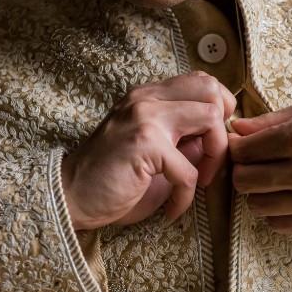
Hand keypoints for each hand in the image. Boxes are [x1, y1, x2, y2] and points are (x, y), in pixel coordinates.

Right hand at [62, 71, 235, 229]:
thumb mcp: (155, 151)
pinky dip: (186, 197)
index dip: (219, 113)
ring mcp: (145, 117)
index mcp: (149, 96)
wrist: (68, 196)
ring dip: (214, 158)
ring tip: (197, 184)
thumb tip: (217, 139)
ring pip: (211, 117)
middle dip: (223, 129)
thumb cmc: (111, 178)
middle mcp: (147, 98)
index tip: (209, 147)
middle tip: (210, 162)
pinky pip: (190, 170)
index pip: (203, 82)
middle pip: (213, 90)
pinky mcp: (144, 143)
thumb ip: (185, 140)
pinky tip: (172, 209)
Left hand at [229, 96, 291, 232]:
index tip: (244, 141)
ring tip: (272, 177)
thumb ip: (276, 118)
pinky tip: (287, 196)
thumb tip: (239, 127)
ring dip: (257, 191)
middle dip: (243, 168)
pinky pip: (279, 225)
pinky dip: (275, 212)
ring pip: (256, 205)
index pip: (243, 150)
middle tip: (254, 159)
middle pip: (244, 180)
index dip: (238, 144)